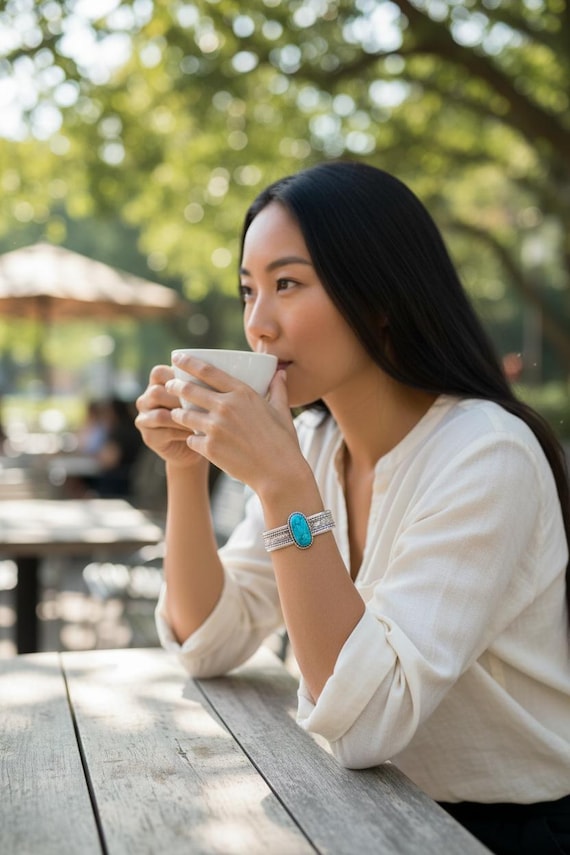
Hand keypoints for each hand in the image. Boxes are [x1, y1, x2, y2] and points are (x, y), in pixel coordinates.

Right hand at [135, 364, 205, 470]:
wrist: (199, 445)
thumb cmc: (205, 414)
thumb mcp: (203, 396)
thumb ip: (200, 384)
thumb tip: (216, 372)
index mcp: (157, 384)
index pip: (159, 373)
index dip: (176, 377)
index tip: (199, 383)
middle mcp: (146, 399)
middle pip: (156, 393)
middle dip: (180, 400)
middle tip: (204, 404)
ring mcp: (145, 418)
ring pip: (160, 414)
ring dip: (183, 418)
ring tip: (203, 420)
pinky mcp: (149, 437)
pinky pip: (164, 432)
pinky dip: (183, 432)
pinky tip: (198, 433)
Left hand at [165, 355, 303, 492]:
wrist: (278, 473)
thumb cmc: (283, 442)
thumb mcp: (282, 411)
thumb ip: (278, 389)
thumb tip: (280, 372)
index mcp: (242, 393)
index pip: (208, 371)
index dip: (188, 362)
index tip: (176, 357)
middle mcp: (225, 407)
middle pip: (188, 390)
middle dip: (174, 386)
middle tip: (169, 385)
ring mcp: (215, 428)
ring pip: (184, 415)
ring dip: (178, 414)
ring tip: (176, 414)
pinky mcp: (209, 448)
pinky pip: (191, 440)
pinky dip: (192, 440)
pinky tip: (194, 441)